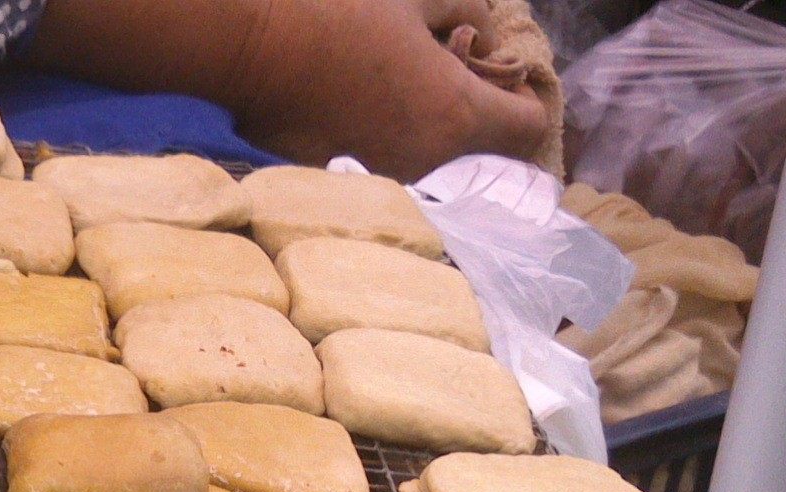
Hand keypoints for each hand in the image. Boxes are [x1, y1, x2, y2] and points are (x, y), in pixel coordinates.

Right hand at [23, 0, 551, 179]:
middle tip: (446, 68)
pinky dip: (388, 139)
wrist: (255, 49)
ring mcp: (387, 176)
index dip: (526, 96)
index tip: (500, 72)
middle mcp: (431, 160)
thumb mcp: (418, 0)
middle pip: (484, 150)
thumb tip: (478, 34)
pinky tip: (360, 105)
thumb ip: (467, 16)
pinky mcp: (347, 180)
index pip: (529, 125)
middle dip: (477, 111)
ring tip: (398, 85)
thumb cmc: (341, 15)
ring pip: (436, 161)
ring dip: (432, 126)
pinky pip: (389, 164)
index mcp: (459, 113)